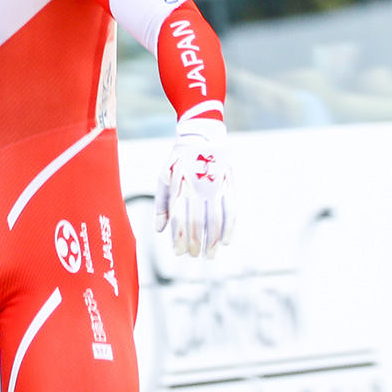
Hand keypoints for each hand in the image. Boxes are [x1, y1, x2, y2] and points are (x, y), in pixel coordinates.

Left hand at [154, 121, 231, 257]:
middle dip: (196, 243)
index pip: (180, 220)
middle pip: (197, 223)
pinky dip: (230, 227)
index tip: (179, 253)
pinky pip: (231, 209)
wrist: (201, 135)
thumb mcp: (164, 177)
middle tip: (195, 256)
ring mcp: (214, 187)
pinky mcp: (228, 185)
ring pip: (215, 220)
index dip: (180, 239)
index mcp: (179, 188)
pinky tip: (226, 241)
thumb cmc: (178, 160)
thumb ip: (161, 205)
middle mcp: (197, 189)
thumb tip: (159, 230)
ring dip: (212, 240)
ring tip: (210, 255)